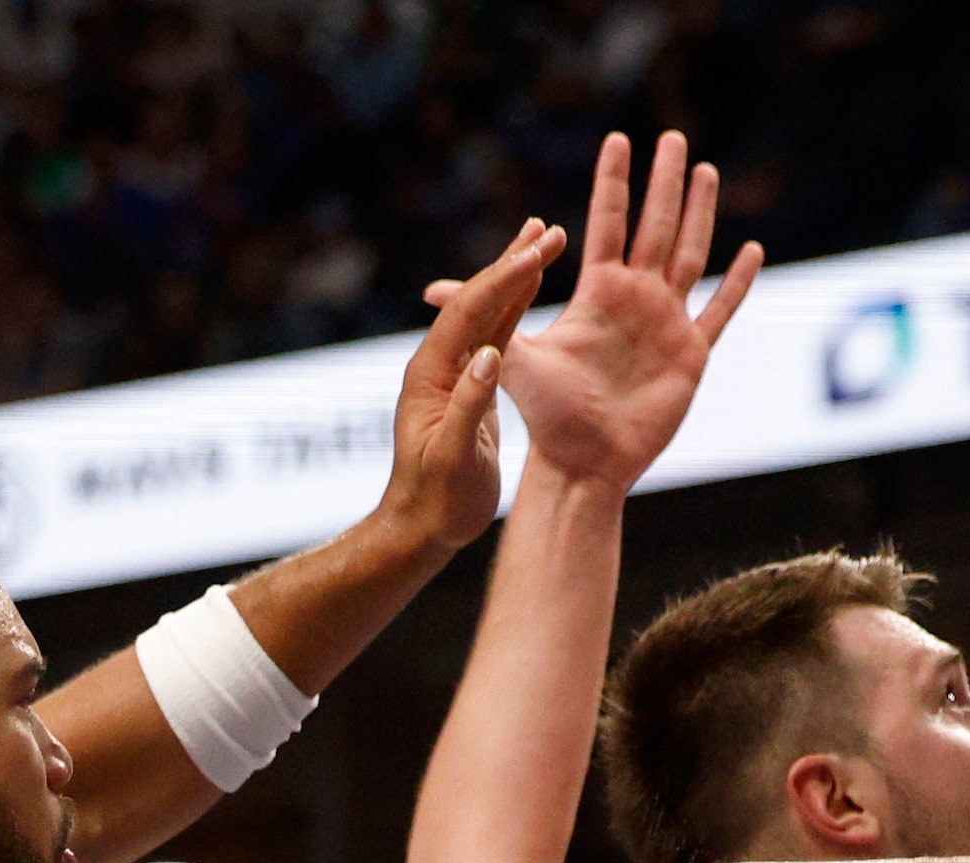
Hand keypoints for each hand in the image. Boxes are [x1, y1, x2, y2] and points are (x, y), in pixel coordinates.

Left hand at [377, 220, 567, 551]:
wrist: (423, 527)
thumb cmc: (437, 499)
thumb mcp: (453, 456)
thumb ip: (469, 405)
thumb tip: (489, 356)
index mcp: (432, 373)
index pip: (470, 312)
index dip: (504, 279)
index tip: (537, 252)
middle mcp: (442, 364)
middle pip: (480, 301)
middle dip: (514, 264)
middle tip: (546, 229)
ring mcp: (458, 373)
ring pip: (491, 313)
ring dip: (518, 278)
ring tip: (543, 242)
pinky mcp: (475, 387)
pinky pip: (500, 336)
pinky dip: (519, 307)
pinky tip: (534, 288)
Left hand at [425, 131, 761, 493]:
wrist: (584, 463)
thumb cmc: (546, 416)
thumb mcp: (511, 358)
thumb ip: (482, 315)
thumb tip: (429, 289)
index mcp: (598, 293)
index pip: (607, 222)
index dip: (613, 182)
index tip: (616, 140)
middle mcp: (634, 300)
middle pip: (654, 226)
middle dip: (662, 182)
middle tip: (670, 137)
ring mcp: (666, 323)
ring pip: (690, 255)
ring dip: (699, 213)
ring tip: (706, 171)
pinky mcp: (691, 354)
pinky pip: (719, 310)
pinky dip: (736, 283)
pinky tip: (750, 251)